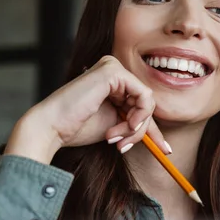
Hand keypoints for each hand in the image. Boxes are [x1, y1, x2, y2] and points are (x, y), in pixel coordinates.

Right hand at [5, 55, 169, 163]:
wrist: (53, 128)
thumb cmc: (77, 128)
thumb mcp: (116, 128)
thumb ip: (136, 126)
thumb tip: (163, 143)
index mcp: (113, 84)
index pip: (140, 105)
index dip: (154, 130)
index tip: (166, 151)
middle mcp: (114, 71)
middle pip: (146, 104)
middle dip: (139, 131)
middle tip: (122, 146)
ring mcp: (113, 67)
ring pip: (147, 102)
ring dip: (135, 127)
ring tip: (114, 137)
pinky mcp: (113, 70)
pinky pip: (144, 96)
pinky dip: (137, 116)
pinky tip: (121, 125)